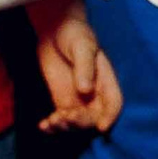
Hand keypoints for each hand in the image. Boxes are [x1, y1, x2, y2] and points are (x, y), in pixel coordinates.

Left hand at [37, 5, 123, 133]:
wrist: (55, 31)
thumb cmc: (74, 34)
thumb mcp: (82, 46)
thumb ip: (84, 67)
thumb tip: (85, 90)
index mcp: (106, 80)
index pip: (114, 102)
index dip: (110, 116)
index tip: (101, 127)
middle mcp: (95, 94)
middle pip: (94, 117)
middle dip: (82, 122)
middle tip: (65, 117)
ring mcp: (79, 100)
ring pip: (77, 123)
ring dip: (66, 127)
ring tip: (51, 122)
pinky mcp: (63, 102)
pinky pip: (61, 120)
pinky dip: (53, 127)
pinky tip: (43, 126)